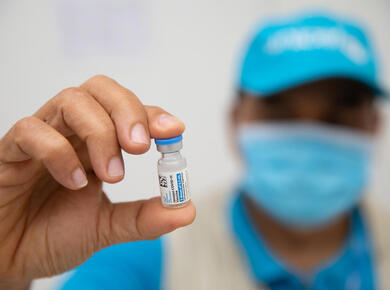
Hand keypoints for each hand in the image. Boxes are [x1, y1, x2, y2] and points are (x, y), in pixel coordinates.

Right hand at [0, 75, 195, 283]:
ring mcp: (41, 138)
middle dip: (128, 111)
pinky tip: (73, 182)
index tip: (173, 130)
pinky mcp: (10, 152)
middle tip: (140, 148)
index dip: (151, 114)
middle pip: (100, 90)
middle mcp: (71, 133)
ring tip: (111, 174)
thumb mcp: (108, 227)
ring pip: (71, 101)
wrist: (11, 257)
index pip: (127, 111)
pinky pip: (31, 131)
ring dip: (99, 132)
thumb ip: (145, 218)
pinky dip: (58, 152)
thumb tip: (187, 210)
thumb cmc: (54, 234)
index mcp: (96, 145)